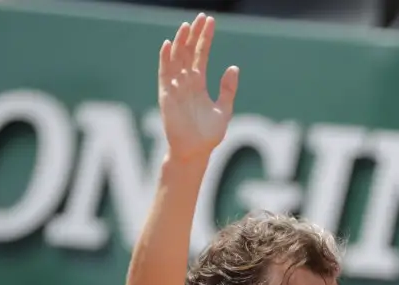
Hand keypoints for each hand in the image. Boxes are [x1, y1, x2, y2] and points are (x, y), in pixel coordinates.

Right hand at [158, 14, 238, 162]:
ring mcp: (175, 87)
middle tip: (201, 18)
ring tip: (187, 25)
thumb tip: (233, 67)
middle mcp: (186, 82)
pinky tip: (169, 44)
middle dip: (194, 35)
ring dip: (180, 42)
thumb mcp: (224, 109)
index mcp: (199, 84)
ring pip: (176, 59)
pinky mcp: (167, 95)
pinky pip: (164, 73)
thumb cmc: (208, 135)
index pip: (201, 54)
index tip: (210, 22)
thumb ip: (227, 89)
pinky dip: (165, 59)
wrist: (195, 151)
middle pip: (188, 52)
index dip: (205, 38)